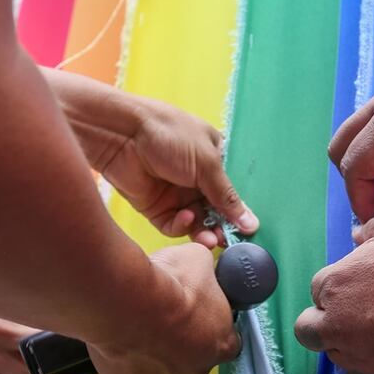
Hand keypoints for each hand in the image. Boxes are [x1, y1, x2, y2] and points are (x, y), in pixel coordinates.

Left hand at [44, 67, 258, 247]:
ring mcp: (176, 193)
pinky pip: (174, 226)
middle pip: (215, 211)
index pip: (232, 192)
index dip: (240, 210)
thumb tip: (251, 223)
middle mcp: (196, 178)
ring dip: (204, 232)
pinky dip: (181, 226)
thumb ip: (227, 196)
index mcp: (214, 159)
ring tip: (210, 239)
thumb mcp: (207, 163)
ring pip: (196, 222)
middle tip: (228, 240)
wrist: (121, 133)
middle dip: (222, 226)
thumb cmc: (170, 135)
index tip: (248, 229)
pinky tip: (185, 218)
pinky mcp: (155, 207)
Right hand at [87, 242, 240, 373]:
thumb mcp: (199, 261)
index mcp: (221, 344)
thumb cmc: (171, 281)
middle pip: (192, 359)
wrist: (128, 300)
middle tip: (161, 315)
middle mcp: (195, 371)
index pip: (227, 341)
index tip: (198, 311)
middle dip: (180, 341)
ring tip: (132, 327)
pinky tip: (116, 358)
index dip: (212, 326)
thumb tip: (202, 265)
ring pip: (158, 372)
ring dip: (150, 355)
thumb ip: (206, 271)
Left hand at [294, 212, 373, 373]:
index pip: (317, 290)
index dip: (339, 286)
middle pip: (310, 332)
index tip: (360, 284)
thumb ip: (371, 230)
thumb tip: (357, 236)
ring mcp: (363, 356)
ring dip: (352, 343)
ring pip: (340, 355)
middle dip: (324, 323)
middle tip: (354, 313)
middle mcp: (338, 326)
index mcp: (335, 286)